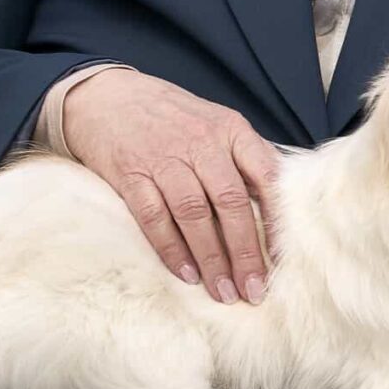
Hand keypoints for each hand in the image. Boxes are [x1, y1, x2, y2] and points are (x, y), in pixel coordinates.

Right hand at [60, 68, 278, 304]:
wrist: (106, 96)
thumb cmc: (172, 116)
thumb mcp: (216, 124)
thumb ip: (244, 159)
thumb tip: (276, 206)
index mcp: (232, 130)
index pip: (267, 178)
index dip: (277, 222)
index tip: (282, 260)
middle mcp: (201, 143)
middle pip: (231, 204)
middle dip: (245, 252)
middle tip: (253, 291)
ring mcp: (164, 158)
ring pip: (194, 215)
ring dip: (211, 259)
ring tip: (223, 292)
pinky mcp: (130, 173)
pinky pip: (154, 217)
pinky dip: (171, 249)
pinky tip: (186, 274)